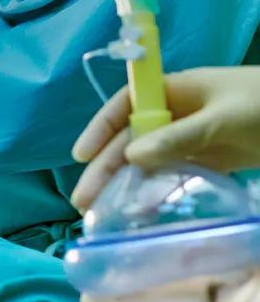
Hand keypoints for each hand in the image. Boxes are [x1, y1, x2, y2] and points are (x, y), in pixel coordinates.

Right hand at [72, 68, 259, 211]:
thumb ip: (179, 138)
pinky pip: (178, 173)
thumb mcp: (221, 120)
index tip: (80, 156)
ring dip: (129, 182)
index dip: (100, 129)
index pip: (125, 106)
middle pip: (134, 138)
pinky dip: (160, 190)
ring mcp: (196, 137)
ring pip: (152, 159)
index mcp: (174, 90)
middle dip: (107, 166)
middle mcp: (178, 113)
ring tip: (107, 211)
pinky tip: (146, 210)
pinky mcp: (215, 158)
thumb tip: (131, 157)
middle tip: (84, 202)